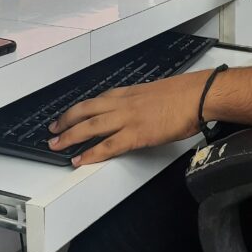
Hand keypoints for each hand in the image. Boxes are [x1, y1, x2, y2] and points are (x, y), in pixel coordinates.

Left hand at [48, 70, 210, 165]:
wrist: (198, 95)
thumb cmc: (184, 94)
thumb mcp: (157, 92)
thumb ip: (143, 101)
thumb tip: (140, 111)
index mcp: (130, 92)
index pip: (97, 99)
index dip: (80, 109)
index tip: (69, 115)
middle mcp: (124, 102)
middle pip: (86, 110)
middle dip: (66, 121)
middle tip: (53, 130)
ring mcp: (129, 118)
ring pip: (91, 126)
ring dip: (71, 136)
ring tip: (57, 145)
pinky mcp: (137, 134)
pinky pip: (108, 145)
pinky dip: (91, 153)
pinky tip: (80, 160)